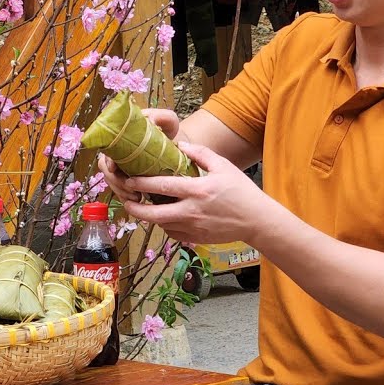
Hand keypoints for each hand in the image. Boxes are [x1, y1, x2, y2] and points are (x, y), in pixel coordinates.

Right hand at [97, 108, 184, 197]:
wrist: (177, 144)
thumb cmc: (169, 130)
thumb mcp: (168, 120)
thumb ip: (162, 117)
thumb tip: (151, 122)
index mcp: (122, 136)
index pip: (107, 150)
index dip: (108, 161)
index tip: (114, 169)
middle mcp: (117, 151)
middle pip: (106, 170)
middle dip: (116, 183)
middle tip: (131, 191)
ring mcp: (121, 165)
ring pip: (112, 182)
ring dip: (121, 192)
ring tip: (137, 198)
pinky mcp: (128, 177)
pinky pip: (120, 190)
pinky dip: (126, 197)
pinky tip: (138, 199)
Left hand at [115, 142, 272, 244]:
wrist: (257, 220)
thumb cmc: (241, 190)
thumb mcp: (223, 166)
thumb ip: (200, 154)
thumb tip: (179, 146)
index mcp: (197, 190)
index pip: (162, 186)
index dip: (142, 183)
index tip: (129, 179)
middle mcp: (192, 211)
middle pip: (154, 214)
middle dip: (135, 208)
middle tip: (126, 200)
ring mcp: (193, 228)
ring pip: (161, 225)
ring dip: (150, 217)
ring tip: (143, 206)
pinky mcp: (196, 239)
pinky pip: (173, 233)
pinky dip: (165, 225)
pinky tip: (164, 216)